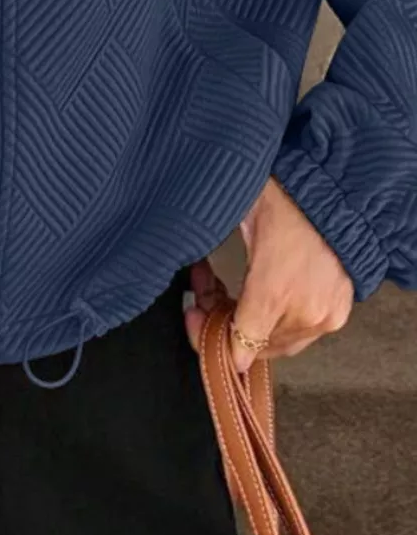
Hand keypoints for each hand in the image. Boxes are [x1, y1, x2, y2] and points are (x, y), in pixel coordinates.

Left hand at [183, 175, 354, 373]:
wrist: (334, 186)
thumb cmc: (284, 196)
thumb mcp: (238, 224)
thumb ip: (218, 268)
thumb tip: (199, 299)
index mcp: (274, 292)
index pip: (237, 347)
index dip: (208, 337)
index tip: (194, 316)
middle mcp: (304, 312)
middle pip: (253, 345)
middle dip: (224, 323)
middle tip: (205, 294)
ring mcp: (326, 315)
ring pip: (275, 340)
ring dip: (249, 319)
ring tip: (227, 285)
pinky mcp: (339, 311)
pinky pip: (300, 331)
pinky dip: (277, 316)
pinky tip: (259, 289)